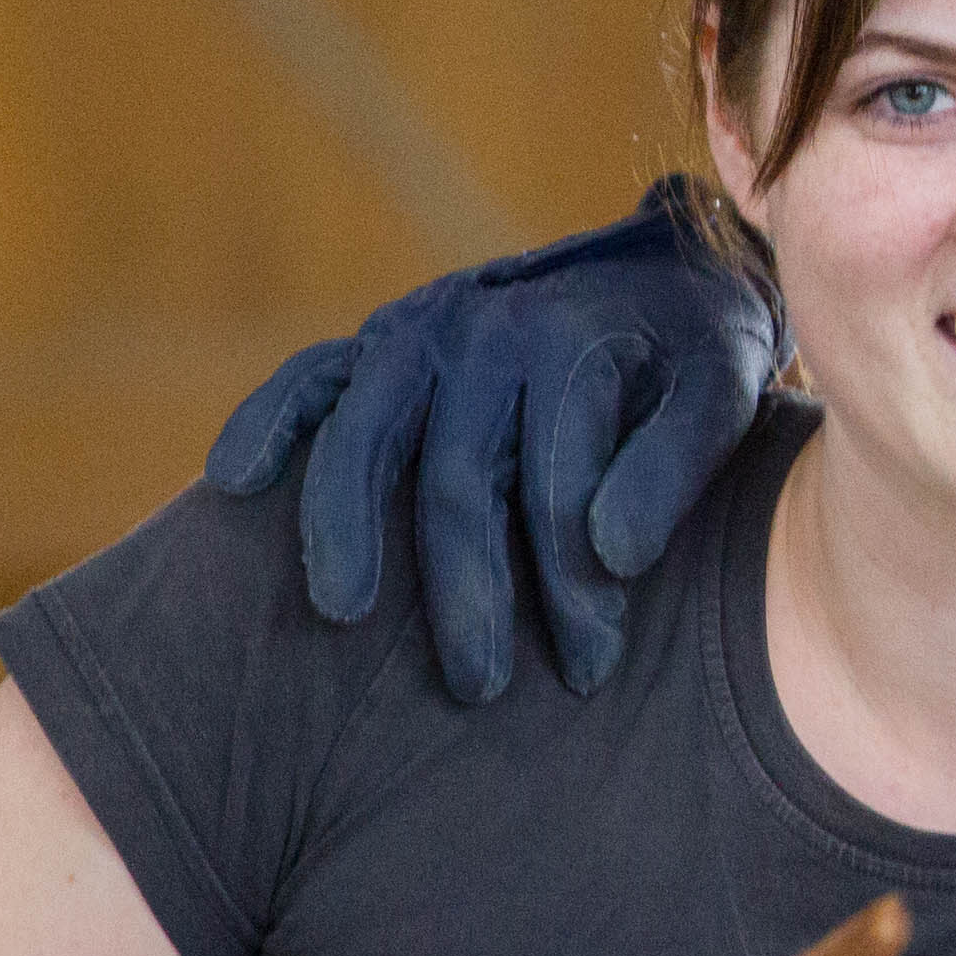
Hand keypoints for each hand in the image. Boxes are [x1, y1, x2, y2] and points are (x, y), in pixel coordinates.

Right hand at [207, 179, 785, 701]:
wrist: (666, 269)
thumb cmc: (696, 353)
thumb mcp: (723, 392)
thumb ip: (672, 469)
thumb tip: (612, 555)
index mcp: (568, 341)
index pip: (556, 482)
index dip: (573, 583)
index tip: (592, 669)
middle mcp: (482, 329)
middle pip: (458, 472)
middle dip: (467, 587)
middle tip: (480, 687)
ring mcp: (417, 331)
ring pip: (365, 430)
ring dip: (347, 521)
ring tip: (344, 611)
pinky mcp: (374, 342)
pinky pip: (306, 379)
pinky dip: (267, 422)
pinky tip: (233, 481)